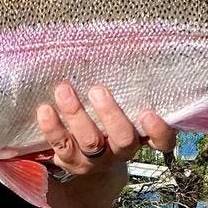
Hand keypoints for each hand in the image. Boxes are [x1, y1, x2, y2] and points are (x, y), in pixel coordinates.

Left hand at [36, 83, 175, 178]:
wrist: (85, 159)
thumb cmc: (107, 121)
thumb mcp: (121, 108)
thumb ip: (125, 90)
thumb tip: (121, 47)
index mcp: (140, 136)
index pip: (162, 141)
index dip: (158, 131)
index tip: (148, 113)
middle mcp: (121, 151)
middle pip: (123, 139)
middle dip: (110, 114)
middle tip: (97, 90)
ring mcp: (96, 160)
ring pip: (90, 143)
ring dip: (76, 115)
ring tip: (63, 90)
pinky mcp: (70, 160)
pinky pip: (62, 147)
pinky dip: (53, 128)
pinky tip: (45, 110)